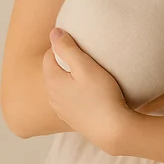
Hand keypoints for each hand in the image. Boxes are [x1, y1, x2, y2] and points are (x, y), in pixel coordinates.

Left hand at [42, 29, 135, 154]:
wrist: (114, 131)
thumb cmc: (102, 96)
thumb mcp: (85, 66)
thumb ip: (67, 48)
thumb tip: (54, 32)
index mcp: (52, 80)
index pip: (50, 54)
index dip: (64, 47)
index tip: (82, 48)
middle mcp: (51, 96)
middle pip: (54, 70)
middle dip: (66, 63)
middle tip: (87, 60)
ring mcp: (60, 109)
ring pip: (61, 86)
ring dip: (70, 79)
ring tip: (90, 77)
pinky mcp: (71, 119)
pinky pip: (69, 100)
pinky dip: (75, 94)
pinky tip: (91, 95)